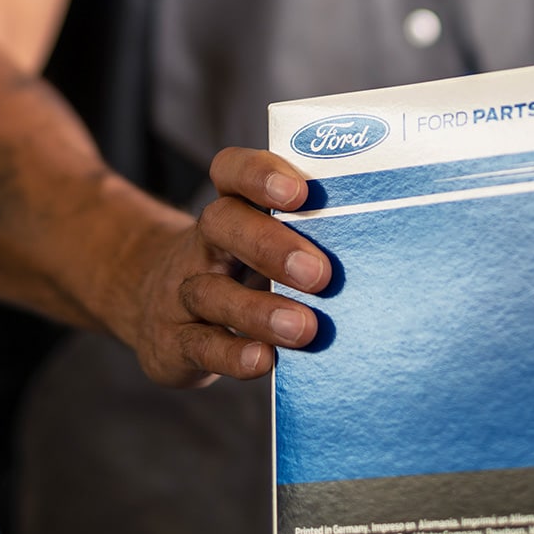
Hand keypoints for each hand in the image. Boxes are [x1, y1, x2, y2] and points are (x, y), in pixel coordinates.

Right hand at [109, 148, 329, 387]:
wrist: (156, 308)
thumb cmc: (238, 274)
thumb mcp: (260, 247)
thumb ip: (308, 245)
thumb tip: (377, 258)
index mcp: (231, 211)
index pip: (231, 173)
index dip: (260, 174)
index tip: (301, 193)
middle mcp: (201, 245)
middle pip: (221, 224)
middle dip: (270, 245)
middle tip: (319, 275)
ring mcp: (181, 293)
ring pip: (209, 291)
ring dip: (259, 311)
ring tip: (303, 329)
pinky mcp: (173, 342)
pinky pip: (199, 346)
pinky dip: (232, 354)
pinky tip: (263, 360)